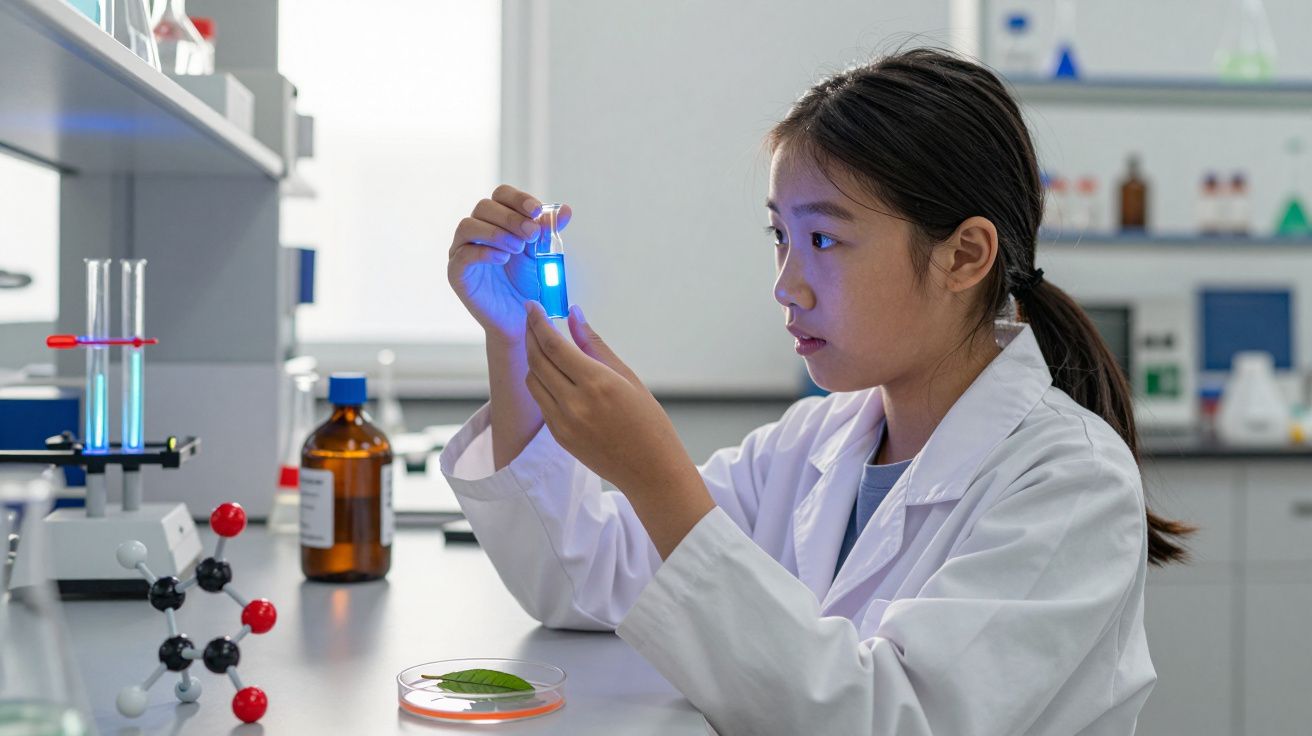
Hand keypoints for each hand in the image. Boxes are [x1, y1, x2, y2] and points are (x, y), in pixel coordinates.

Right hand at [447, 185, 572, 344]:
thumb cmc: (529, 284)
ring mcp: (462, 251)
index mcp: (496, 220)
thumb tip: (565, 210)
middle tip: (531, 235)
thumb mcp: (542, 254)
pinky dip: (484, 252)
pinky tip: (503, 259)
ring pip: (468, 226)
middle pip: (484, 207)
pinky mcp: (457, 273)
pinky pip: (463, 255)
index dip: (518, 198)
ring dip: (496, 233)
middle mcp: (476, 231)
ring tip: (517, 248)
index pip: (501, 195)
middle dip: (510, 217)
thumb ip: (549, 232)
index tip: (537, 210)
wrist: (521, 319)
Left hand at [522, 301, 713, 557]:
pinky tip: (550, 371)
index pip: (554, 345)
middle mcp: (575, 404)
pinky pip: (540, 401)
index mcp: (597, 384)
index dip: (538, 321)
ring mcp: (563, 423)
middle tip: (531, 318)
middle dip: (530, 335)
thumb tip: (574, 316)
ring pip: (532, 380)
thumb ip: (595, 345)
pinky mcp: (559, 437)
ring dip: (532, 358)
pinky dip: (540, 381)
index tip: (532, 306)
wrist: (650, 471)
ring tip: (541, 343)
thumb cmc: (649, 423)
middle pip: (537, 360)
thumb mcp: (628, 377)